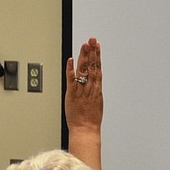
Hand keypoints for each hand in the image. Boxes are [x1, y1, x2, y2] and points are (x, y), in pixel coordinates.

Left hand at [65, 37, 103, 169]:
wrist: (86, 130)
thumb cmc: (89, 120)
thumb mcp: (95, 103)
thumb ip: (93, 92)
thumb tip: (92, 84)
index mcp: (96, 89)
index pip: (98, 68)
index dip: (97, 56)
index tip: (96, 45)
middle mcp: (90, 87)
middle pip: (92, 66)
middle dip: (92, 52)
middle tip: (91, 39)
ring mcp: (82, 90)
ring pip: (84, 70)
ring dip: (84, 57)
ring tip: (85, 45)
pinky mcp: (72, 94)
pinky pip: (71, 80)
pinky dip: (71, 70)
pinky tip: (71, 60)